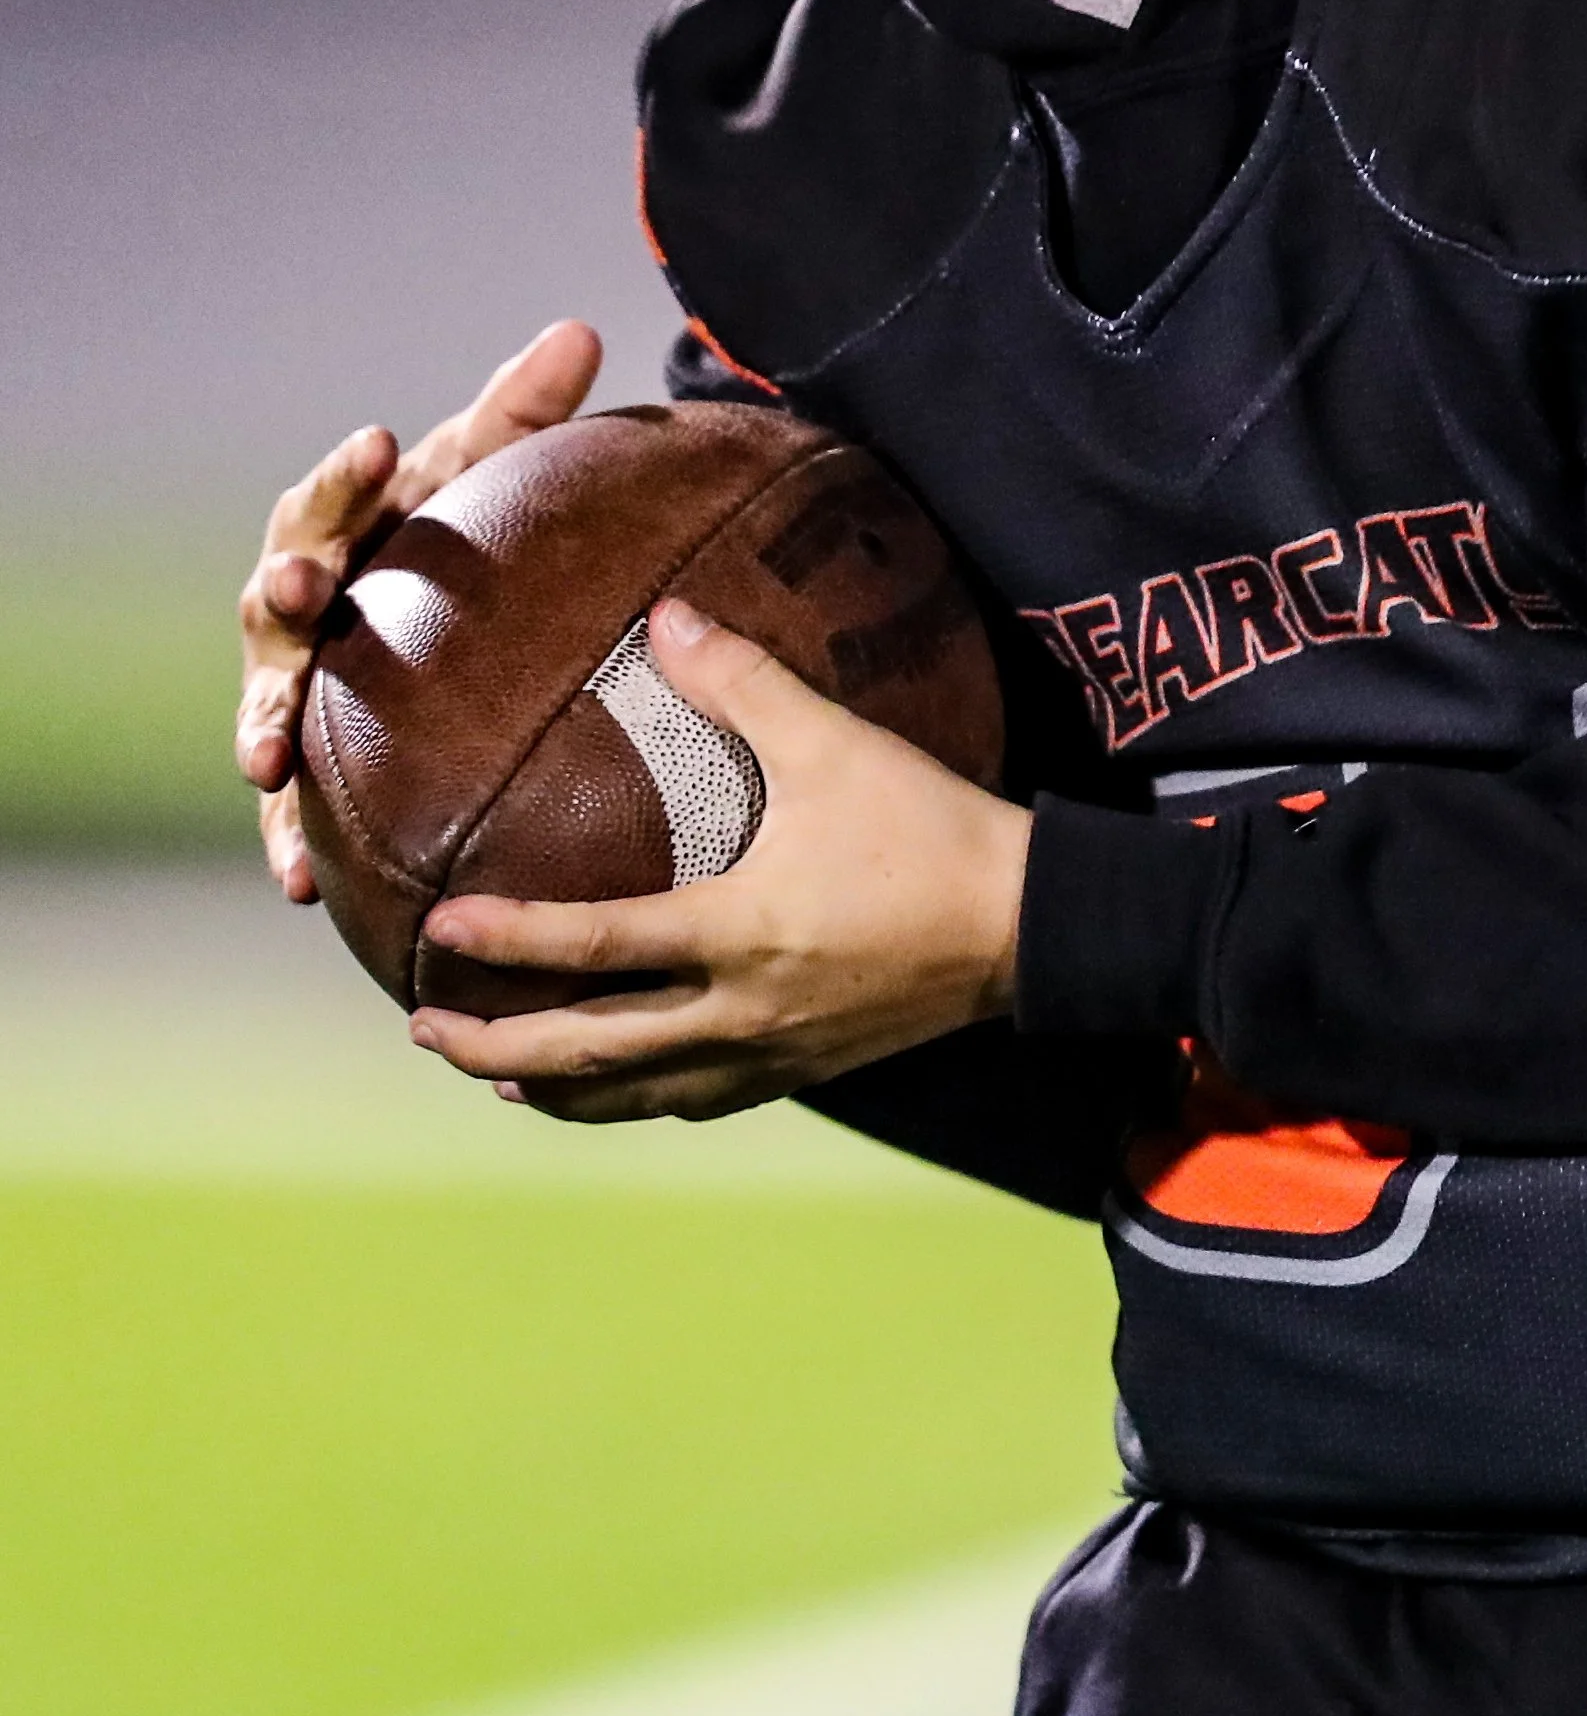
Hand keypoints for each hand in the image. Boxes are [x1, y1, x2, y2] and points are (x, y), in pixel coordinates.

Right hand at [236, 320, 602, 900]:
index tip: (383, 439)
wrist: (446, 610)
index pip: (334, 494)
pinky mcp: (309, 761)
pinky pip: (290, 806)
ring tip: (266, 758)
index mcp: (345, 528)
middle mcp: (306, 604)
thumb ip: (524, 412)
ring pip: (266, 700)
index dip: (351, 469)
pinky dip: (289, 838)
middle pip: (280, 594)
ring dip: (261, 724)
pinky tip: (302, 882)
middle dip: (289, 587)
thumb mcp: (492, 474)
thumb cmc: (464, 531)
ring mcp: (298, 684)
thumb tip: (579, 334)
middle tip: (306, 587)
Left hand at [403, 596, 1033, 1121]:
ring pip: (638, 1095)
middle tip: (428, 1030)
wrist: (1029, 926)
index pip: (594, 948)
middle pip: (592, 1053)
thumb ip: (743, 681)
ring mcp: (772, 1053)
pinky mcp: (806, 1069)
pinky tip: (621, 1087)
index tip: (438, 931)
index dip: (509, 942)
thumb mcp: (836, 744)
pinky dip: (638, 1099)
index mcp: (736, 934)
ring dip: (559, 1088)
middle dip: (499, 1047)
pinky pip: (697, 1099)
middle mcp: (740, 1012)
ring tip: (501, 1077)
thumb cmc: (930, 831)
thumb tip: (667, 615)